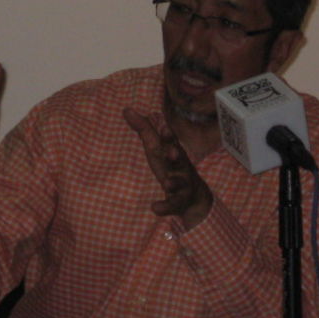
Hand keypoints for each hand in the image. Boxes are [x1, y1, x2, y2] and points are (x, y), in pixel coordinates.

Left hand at [123, 108, 212, 229]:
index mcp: (174, 152)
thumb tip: (126, 109)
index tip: (164, 126)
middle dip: (176, 155)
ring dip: (173, 182)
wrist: (193, 196)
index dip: (168, 135)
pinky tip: (155, 208)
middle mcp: (180, 167)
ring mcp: (182, 185)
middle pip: (179, 160)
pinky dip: (164, 207)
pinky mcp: (178, 202)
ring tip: (167, 182)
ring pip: (179, 183)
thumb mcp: (156, 148)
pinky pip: (172, 205)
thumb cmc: (170, 165)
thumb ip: (144, 130)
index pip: (171, 142)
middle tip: (172, 151)